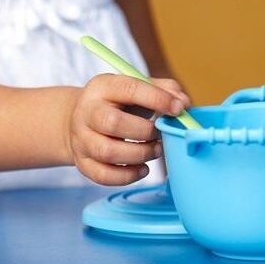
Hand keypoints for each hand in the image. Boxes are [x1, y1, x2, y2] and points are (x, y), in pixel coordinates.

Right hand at [63, 74, 192, 186]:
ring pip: (108, 152)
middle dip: (145, 132)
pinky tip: (142, 169)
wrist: (80, 119)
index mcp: (103, 87)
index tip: (178, 109)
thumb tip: (184, 104)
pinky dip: (128, 176)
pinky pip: (103, 175)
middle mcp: (87, 111)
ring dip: (140, 155)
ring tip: (154, 151)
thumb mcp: (137, 88)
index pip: (129, 89)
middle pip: (113, 123)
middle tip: (159, 135)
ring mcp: (81, 138)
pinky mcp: (82, 162)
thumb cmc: (118, 104)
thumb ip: (164, 90)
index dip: (157, 99)